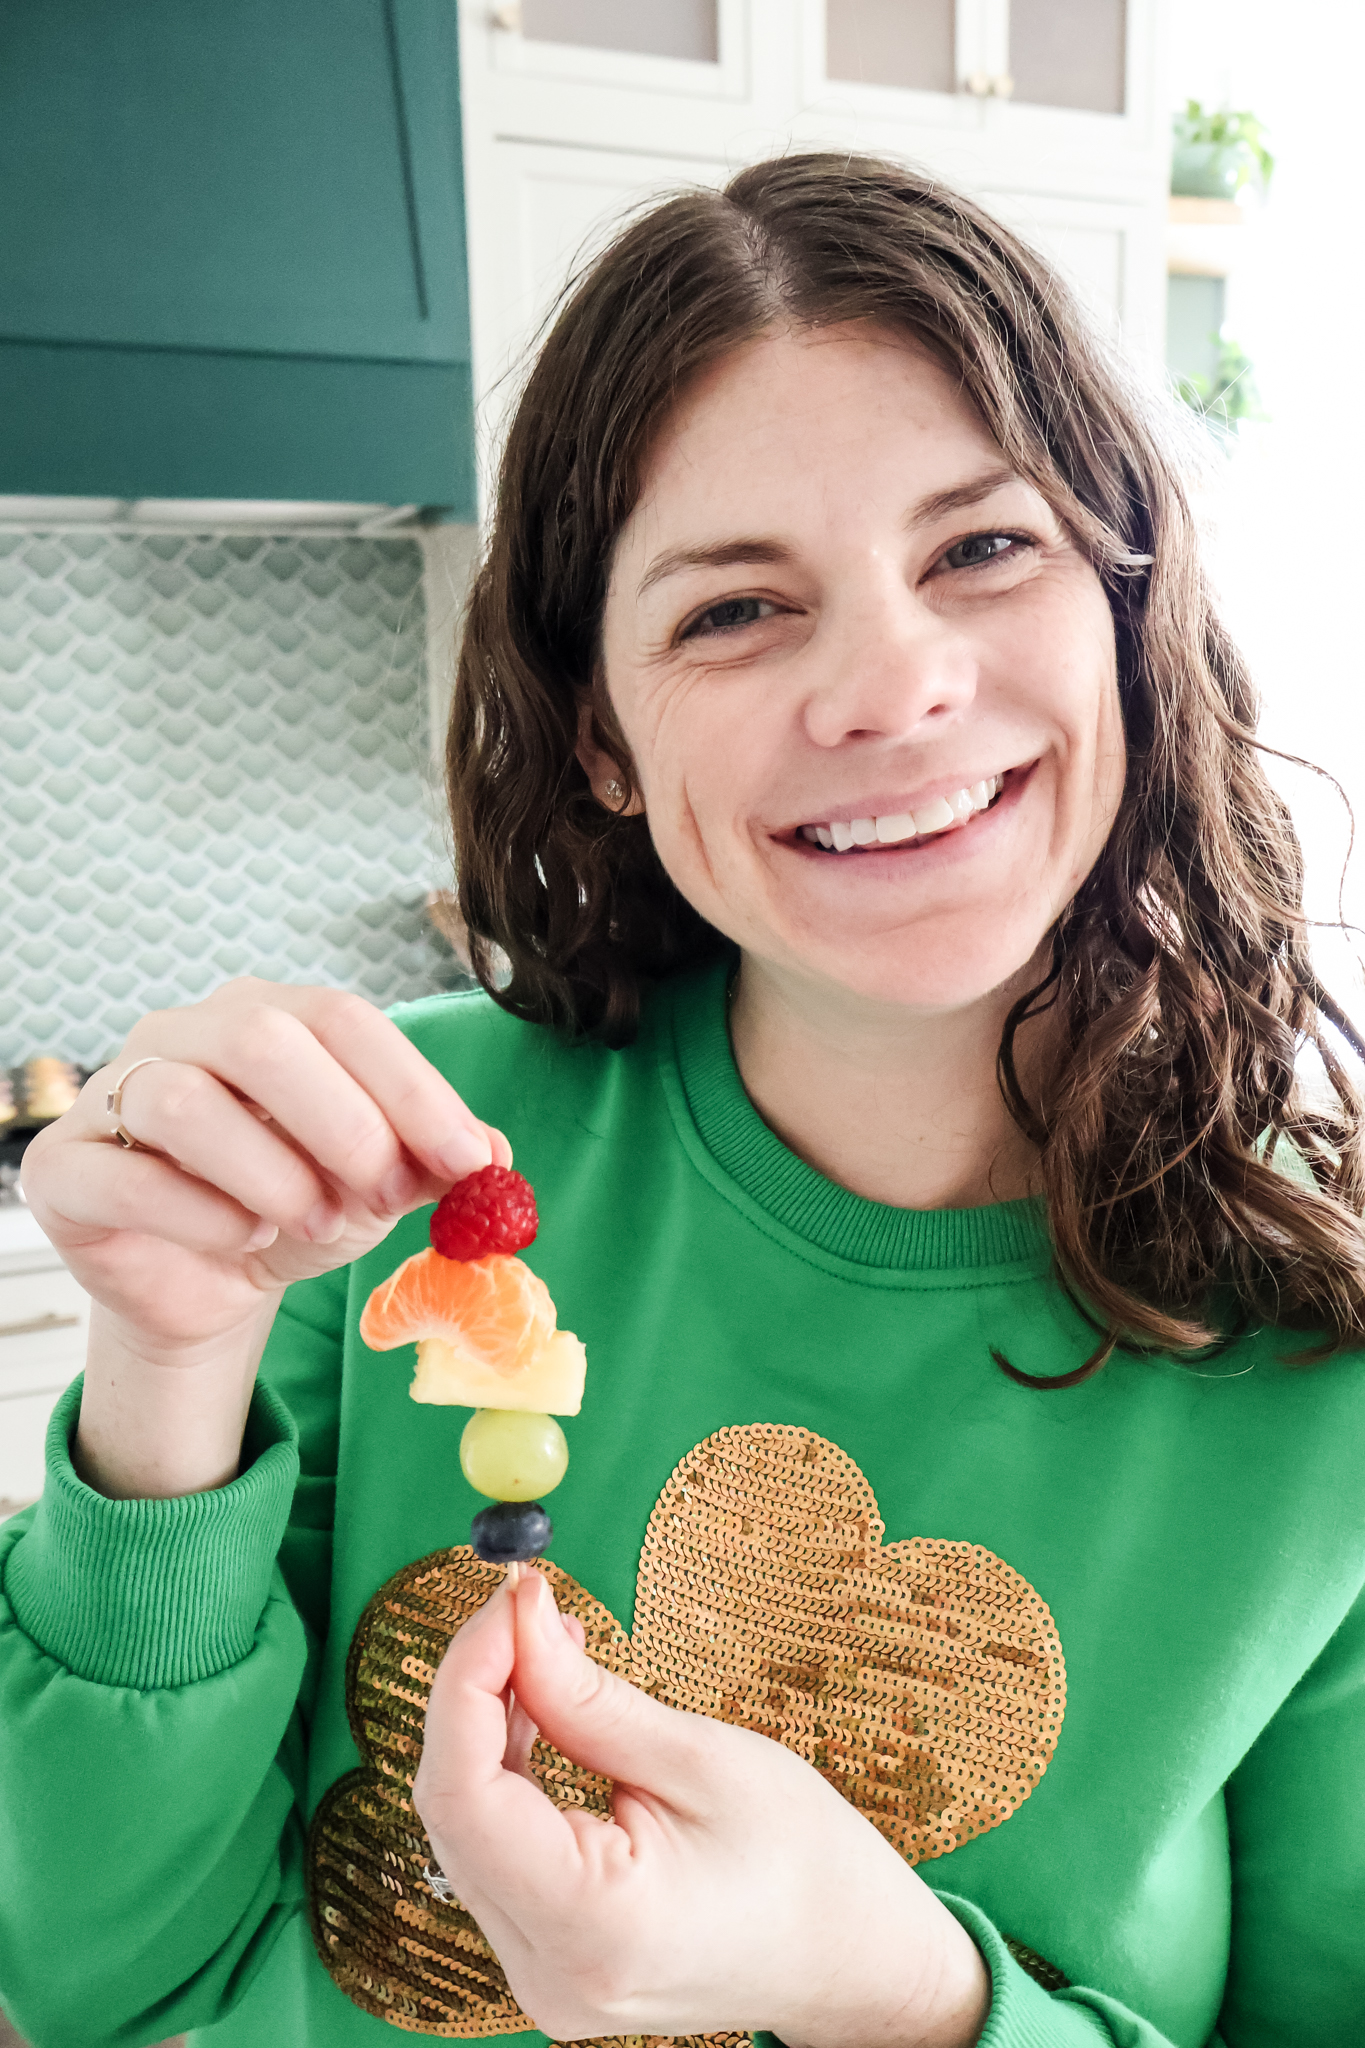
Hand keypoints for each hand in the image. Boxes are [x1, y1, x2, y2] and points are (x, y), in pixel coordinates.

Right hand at [23, 978, 505, 1355]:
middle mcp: (185, 1033)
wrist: (209, 1288)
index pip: (345, 1019)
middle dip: (345, 1126)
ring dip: (272, 1175)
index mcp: (268, 1016)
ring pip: (186, 1101)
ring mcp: (114, 1093)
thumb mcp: (379, 1183)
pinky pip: (129, 1177)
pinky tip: (243, 1240)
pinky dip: (204, 1218)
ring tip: (312, 1224)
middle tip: (385, 1196)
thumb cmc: (294, 1208)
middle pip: (265, 1039)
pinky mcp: (66, 1168)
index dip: (414, 1091)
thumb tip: (495, 1158)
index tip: (472, 1160)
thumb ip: (435, 1162)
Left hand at [413, 1569, 991, 2047]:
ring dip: (491, 1727)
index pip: (463, 1796)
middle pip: (455, 1811)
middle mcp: (549, 1973)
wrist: (853, 1958)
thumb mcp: (701, 1757)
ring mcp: (544, 1980)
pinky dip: (509, 1774)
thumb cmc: (805, 1860)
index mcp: (594, 1927)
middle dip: (478, 1692)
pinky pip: (497, 1854)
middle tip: (530, 1607)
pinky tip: (548, 1713)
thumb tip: (513, 1614)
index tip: (506, 1597)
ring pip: (467, 1829)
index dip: (465, 1681)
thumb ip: (587, 1696)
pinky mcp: (551, 1961)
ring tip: (551, 1649)